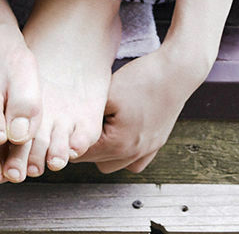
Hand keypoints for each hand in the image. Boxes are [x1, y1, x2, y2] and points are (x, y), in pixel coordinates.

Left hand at [77, 43, 206, 174]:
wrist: (176, 72)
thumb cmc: (142, 79)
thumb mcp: (107, 94)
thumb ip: (89, 116)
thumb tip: (73, 127)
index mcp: (119, 143)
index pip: (84, 154)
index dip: (70, 143)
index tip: (62, 134)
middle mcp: (135, 152)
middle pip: (97, 162)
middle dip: (86, 147)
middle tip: (79, 126)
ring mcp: (148, 150)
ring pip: (115, 165)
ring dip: (105, 153)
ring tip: (100, 129)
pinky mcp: (157, 143)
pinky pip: (134, 162)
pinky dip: (124, 154)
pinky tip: (120, 135)